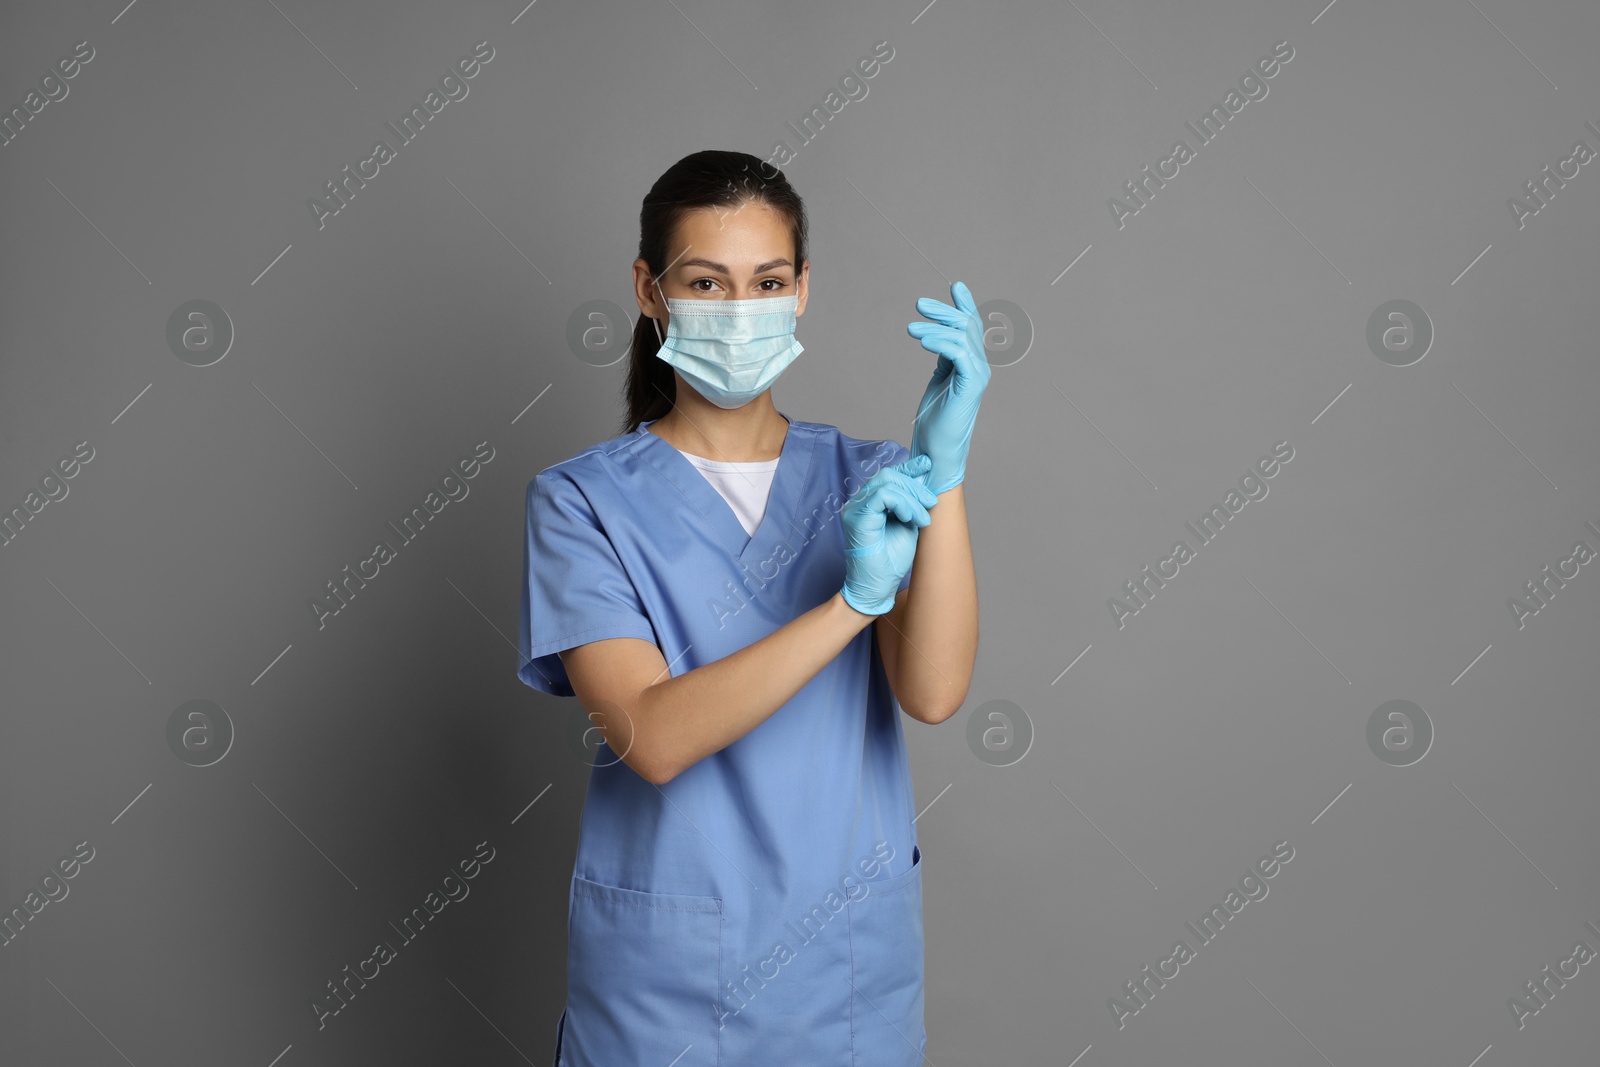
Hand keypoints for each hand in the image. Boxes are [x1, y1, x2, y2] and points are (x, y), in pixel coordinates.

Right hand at [840, 454, 938, 615]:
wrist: (876, 587)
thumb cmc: (890, 561)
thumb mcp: (908, 524)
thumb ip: (912, 504)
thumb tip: (924, 479)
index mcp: (870, 503)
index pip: (889, 476)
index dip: (909, 468)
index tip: (928, 465)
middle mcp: (859, 502)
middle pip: (889, 475)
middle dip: (915, 486)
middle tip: (931, 503)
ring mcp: (855, 508)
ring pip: (887, 483)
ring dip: (912, 498)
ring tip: (922, 519)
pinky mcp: (857, 517)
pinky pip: (882, 496)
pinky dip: (901, 503)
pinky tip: (909, 518)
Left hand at [907, 280, 991, 493]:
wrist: (937, 452)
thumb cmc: (936, 422)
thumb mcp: (939, 380)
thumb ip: (943, 358)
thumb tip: (936, 336)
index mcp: (971, 364)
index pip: (972, 327)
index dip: (964, 305)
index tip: (955, 285)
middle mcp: (979, 367)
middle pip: (966, 327)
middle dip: (943, 311)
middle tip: (919, 304)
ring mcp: (978, 375)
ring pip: (960, 337)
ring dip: (934, 328)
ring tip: (911, 329)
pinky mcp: (971, 385)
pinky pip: (958, 353)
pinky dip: (940, 343)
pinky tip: (923, 341)